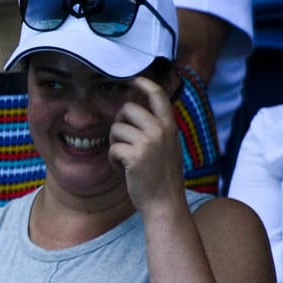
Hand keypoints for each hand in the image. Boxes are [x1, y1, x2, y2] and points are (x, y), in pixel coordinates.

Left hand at [109, 73, 184, 212]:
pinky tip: (122, 170)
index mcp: (170, 127)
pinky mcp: (135, 156)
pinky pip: (112, 148)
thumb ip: (156, 130)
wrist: (165, 204)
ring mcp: (149, 142)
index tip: (134, 79)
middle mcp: (161, 131)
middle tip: (122, 141)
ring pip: (116, 129)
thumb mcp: (166, 148)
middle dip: (118, 122)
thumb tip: (134, 112)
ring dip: (114, 144)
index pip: (158, 96)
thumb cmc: (161, 177)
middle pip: (127, 109)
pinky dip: (112, 160)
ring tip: (124, 159)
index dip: (145, 84)